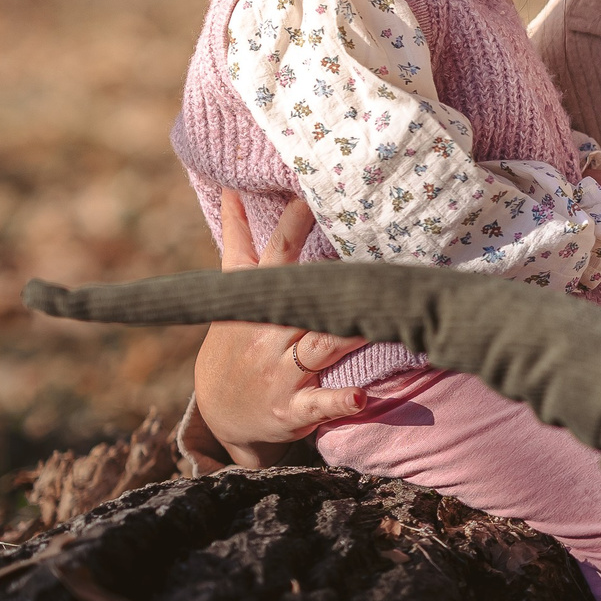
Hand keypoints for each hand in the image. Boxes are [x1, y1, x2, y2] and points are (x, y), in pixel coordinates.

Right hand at [191, 190, 370, 465]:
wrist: (221, 413)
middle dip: (326, 281)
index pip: (275, 257)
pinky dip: (338, 401)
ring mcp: (278, 372)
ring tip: (379, 322)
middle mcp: (265, 333)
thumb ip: (238, 239)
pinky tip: (361, 397)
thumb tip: (231, 187)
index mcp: (256, 302)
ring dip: (345, 336)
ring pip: (318, 347)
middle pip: (301, 300)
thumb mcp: (231, 291)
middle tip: (363, 256)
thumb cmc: (237, 339)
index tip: (309, 198)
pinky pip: (318, 404)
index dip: (291, 228)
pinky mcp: (291, 410)